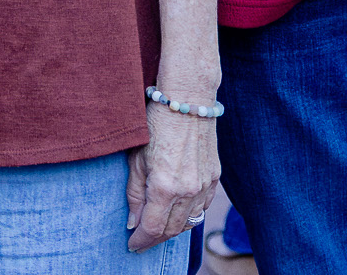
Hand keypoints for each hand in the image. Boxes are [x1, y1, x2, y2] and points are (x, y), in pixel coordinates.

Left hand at [126, 104, 218, 250]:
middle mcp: (188, 191)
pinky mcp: (215, 179)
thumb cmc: (154, 124)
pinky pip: (202, 206)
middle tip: (141, 241)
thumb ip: (134, 193)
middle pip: (173, 229)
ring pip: (190, 221)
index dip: (141, 240)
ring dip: (173, 229)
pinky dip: (189, 214)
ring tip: (157, 228)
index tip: (132, 245)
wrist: (187, 101)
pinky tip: (178, 212)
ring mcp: (205, 186)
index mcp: (165, 186)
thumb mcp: (135, 157)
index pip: (153, 227)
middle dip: (155, 238)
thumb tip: (132, 222)